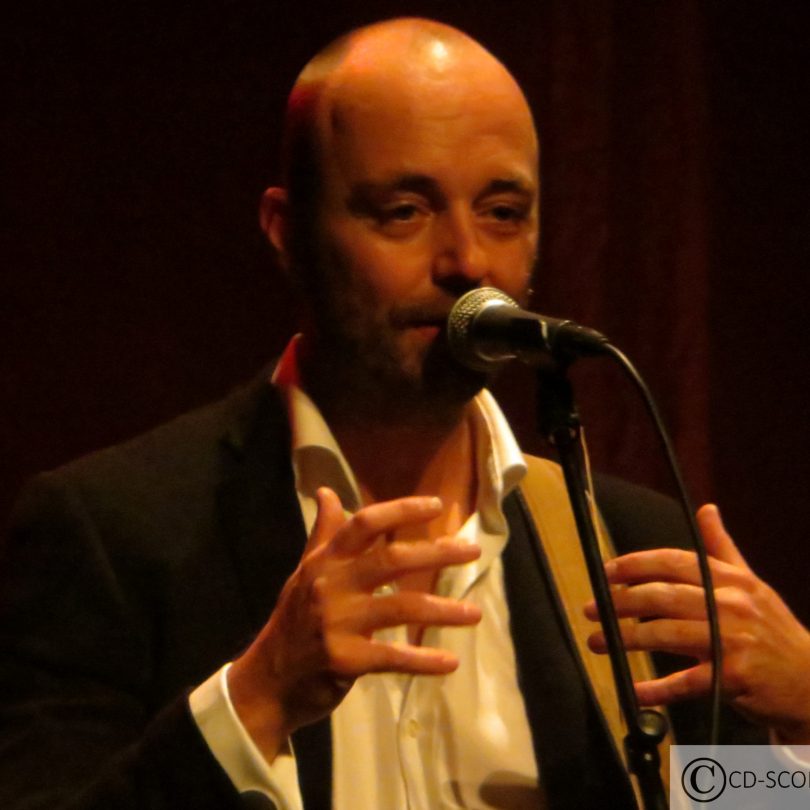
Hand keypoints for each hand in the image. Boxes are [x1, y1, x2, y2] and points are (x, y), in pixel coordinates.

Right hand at [228, 487, 481, 760]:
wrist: (267, 681)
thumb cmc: (293, 620)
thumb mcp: (305, 572)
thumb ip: (324, 533)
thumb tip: (328, 492)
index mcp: (324, 561)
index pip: (364, 524)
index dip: (401, 510)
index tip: (437, 505)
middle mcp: (330, 585)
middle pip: (391, 560)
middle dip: (436, 553)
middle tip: (472, 551)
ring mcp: (336, 622)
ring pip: (400, 607)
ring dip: (442, 610)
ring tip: (475, 613)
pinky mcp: (344, 660)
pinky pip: (392, 657)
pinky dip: (423, 660)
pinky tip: (451, 662)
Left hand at [584, 504, 809, 742]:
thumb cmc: (773, 630)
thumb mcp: (752, 584)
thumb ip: (722, 548)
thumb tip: (706, 509)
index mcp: (732, 580)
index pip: (674, 562)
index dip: (635, 565)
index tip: (606, 572)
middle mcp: (731, 605)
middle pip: (663, 596)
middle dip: (620, 601)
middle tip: (591, 608)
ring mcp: (732, 641)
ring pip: (666, 634)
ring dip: (626, 638)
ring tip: (597, 641)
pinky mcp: (733, 678)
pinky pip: (685, 681)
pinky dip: (657, 688)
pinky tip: (633, 689)